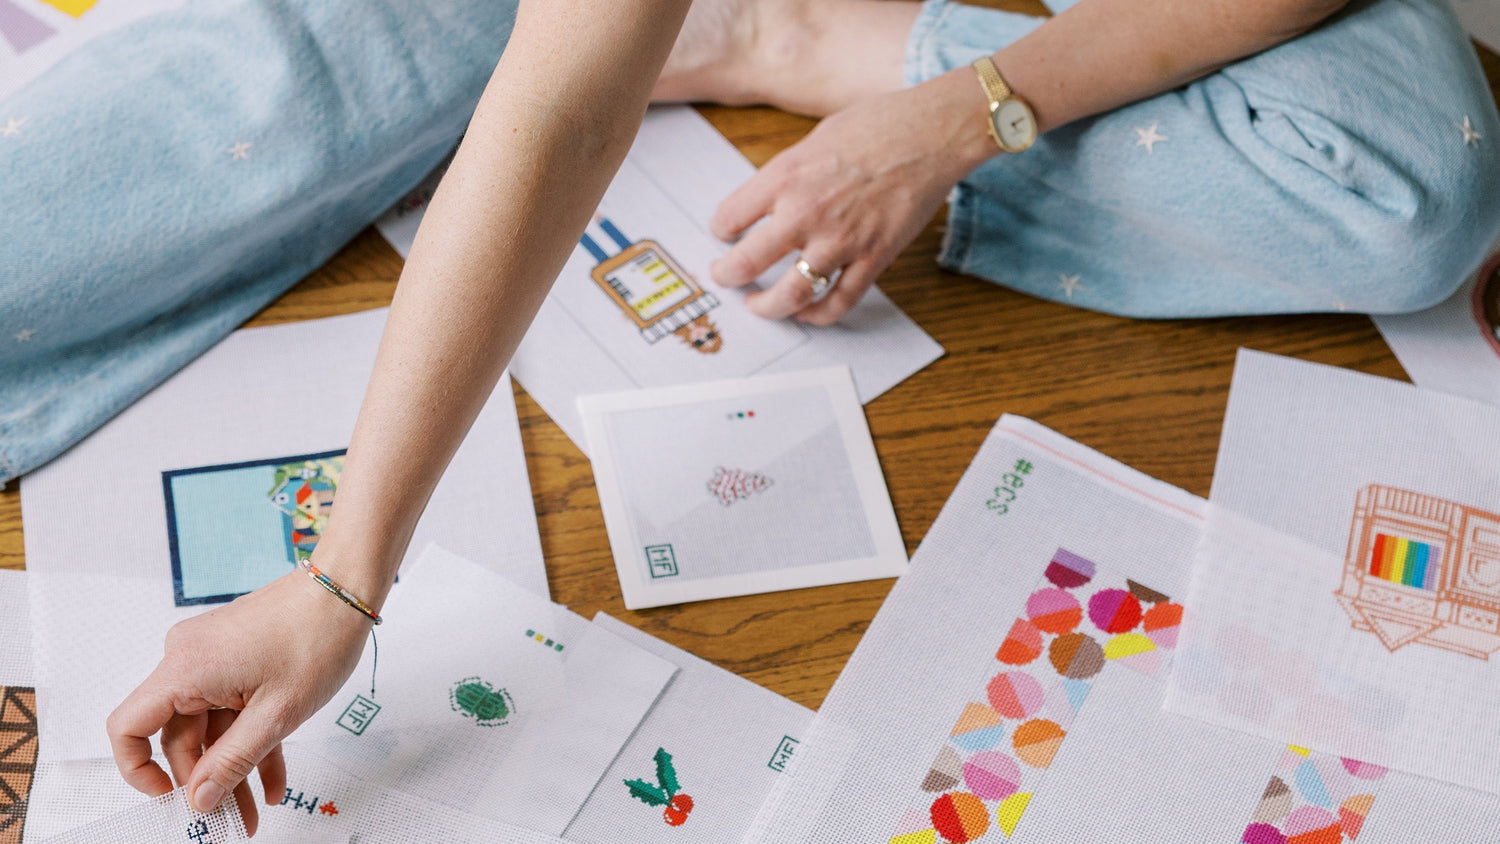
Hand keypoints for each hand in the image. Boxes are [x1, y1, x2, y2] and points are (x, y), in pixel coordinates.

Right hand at [107, 568, 372, 833]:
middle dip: (204, 781)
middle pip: (178, 735)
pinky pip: (231, 707)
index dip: (139, 770)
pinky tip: (270, 777)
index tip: (169, 798)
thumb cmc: (316, 636)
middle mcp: (188, 659)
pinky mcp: (233, 657)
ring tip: (254, 809)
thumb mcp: (277, 715)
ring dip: (232, 766)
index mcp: (185, 668)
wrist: (345, 588)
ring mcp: (211, 657)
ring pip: (211, 726)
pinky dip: (248, 738)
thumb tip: (199, 799)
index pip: (128, 727)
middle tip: (231, 819)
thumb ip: (232, 761)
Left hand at [709, 73, 994, 324]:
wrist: (933, 133)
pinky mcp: (873, 258)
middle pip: (747, 262)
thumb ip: (789, 175)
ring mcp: (840, 240)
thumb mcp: (815, 140)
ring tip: (758, 306)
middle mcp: (806, 212)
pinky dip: (817, 314)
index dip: (720, 229)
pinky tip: (807, 311)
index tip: (722, 233)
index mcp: (786, 176)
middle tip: (723, 277)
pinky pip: (838, 302)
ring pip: (790, 295)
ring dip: (767, 308)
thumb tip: (770, 203)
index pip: (730, 216)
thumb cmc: (880, 125)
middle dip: (727, 276)